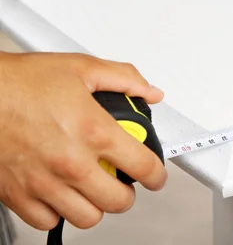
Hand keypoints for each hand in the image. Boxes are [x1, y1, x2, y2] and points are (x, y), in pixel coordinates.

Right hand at [0, 52, 166, 230]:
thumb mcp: (82, 68)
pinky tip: (60, 192)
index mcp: (94, 131)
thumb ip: (124, 79)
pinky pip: (48, 222)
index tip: (156, 177)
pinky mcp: (17, 195)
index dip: (157, 175)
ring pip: (87, 218)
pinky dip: (58, 212)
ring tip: (92, 187)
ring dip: (95, 205)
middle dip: (127, 193)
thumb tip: (150, 92)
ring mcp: (44, 182)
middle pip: (118, 201)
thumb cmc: (21, 82)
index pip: (143, 166)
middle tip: (122, 180)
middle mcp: (71, 162)